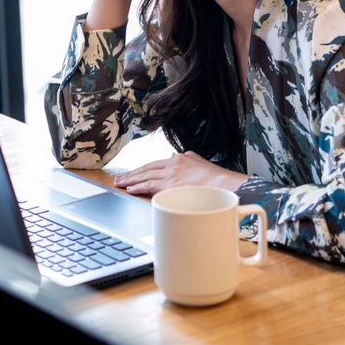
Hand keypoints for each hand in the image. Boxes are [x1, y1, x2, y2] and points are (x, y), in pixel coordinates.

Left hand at [113, 151, 248, 195]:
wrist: (224, 185)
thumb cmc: (216, 179)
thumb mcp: (200, 162)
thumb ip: (187, 159)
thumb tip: (175, 156)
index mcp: (180, 159)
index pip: (156, 164)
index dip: (144, 168)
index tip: (135, 172)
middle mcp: (173, 164)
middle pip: (147, 168)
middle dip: (132, 173)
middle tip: (120, 177)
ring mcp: (171, 174)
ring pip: (146, 176)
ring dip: (131, 179)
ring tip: (121, 183)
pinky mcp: (170, 185)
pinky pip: (150, 185)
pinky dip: (139, 186)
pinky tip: (131, 189)